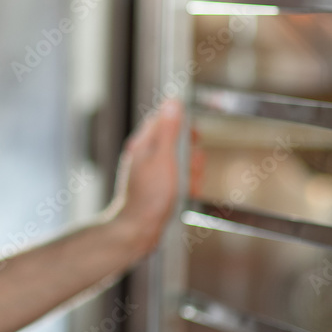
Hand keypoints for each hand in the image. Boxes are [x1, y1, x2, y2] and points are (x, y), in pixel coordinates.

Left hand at [102, 99, 185, 257]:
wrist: (137, 230)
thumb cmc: (149, 196)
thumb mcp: (163, 158)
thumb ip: (169, 130)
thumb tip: (173, 102)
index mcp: (143, 144)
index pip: (164, 119)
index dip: (183, 126)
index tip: (193, 138)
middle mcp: (146, 155)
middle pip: (178, 142)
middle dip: (190, 156)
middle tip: (189, 169)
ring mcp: (151, 172)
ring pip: (181, 163)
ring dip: (191, 174)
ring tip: (186, 186)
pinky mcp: (158, 187)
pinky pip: (179, 180)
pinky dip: (186, 187)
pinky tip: (184, 195)